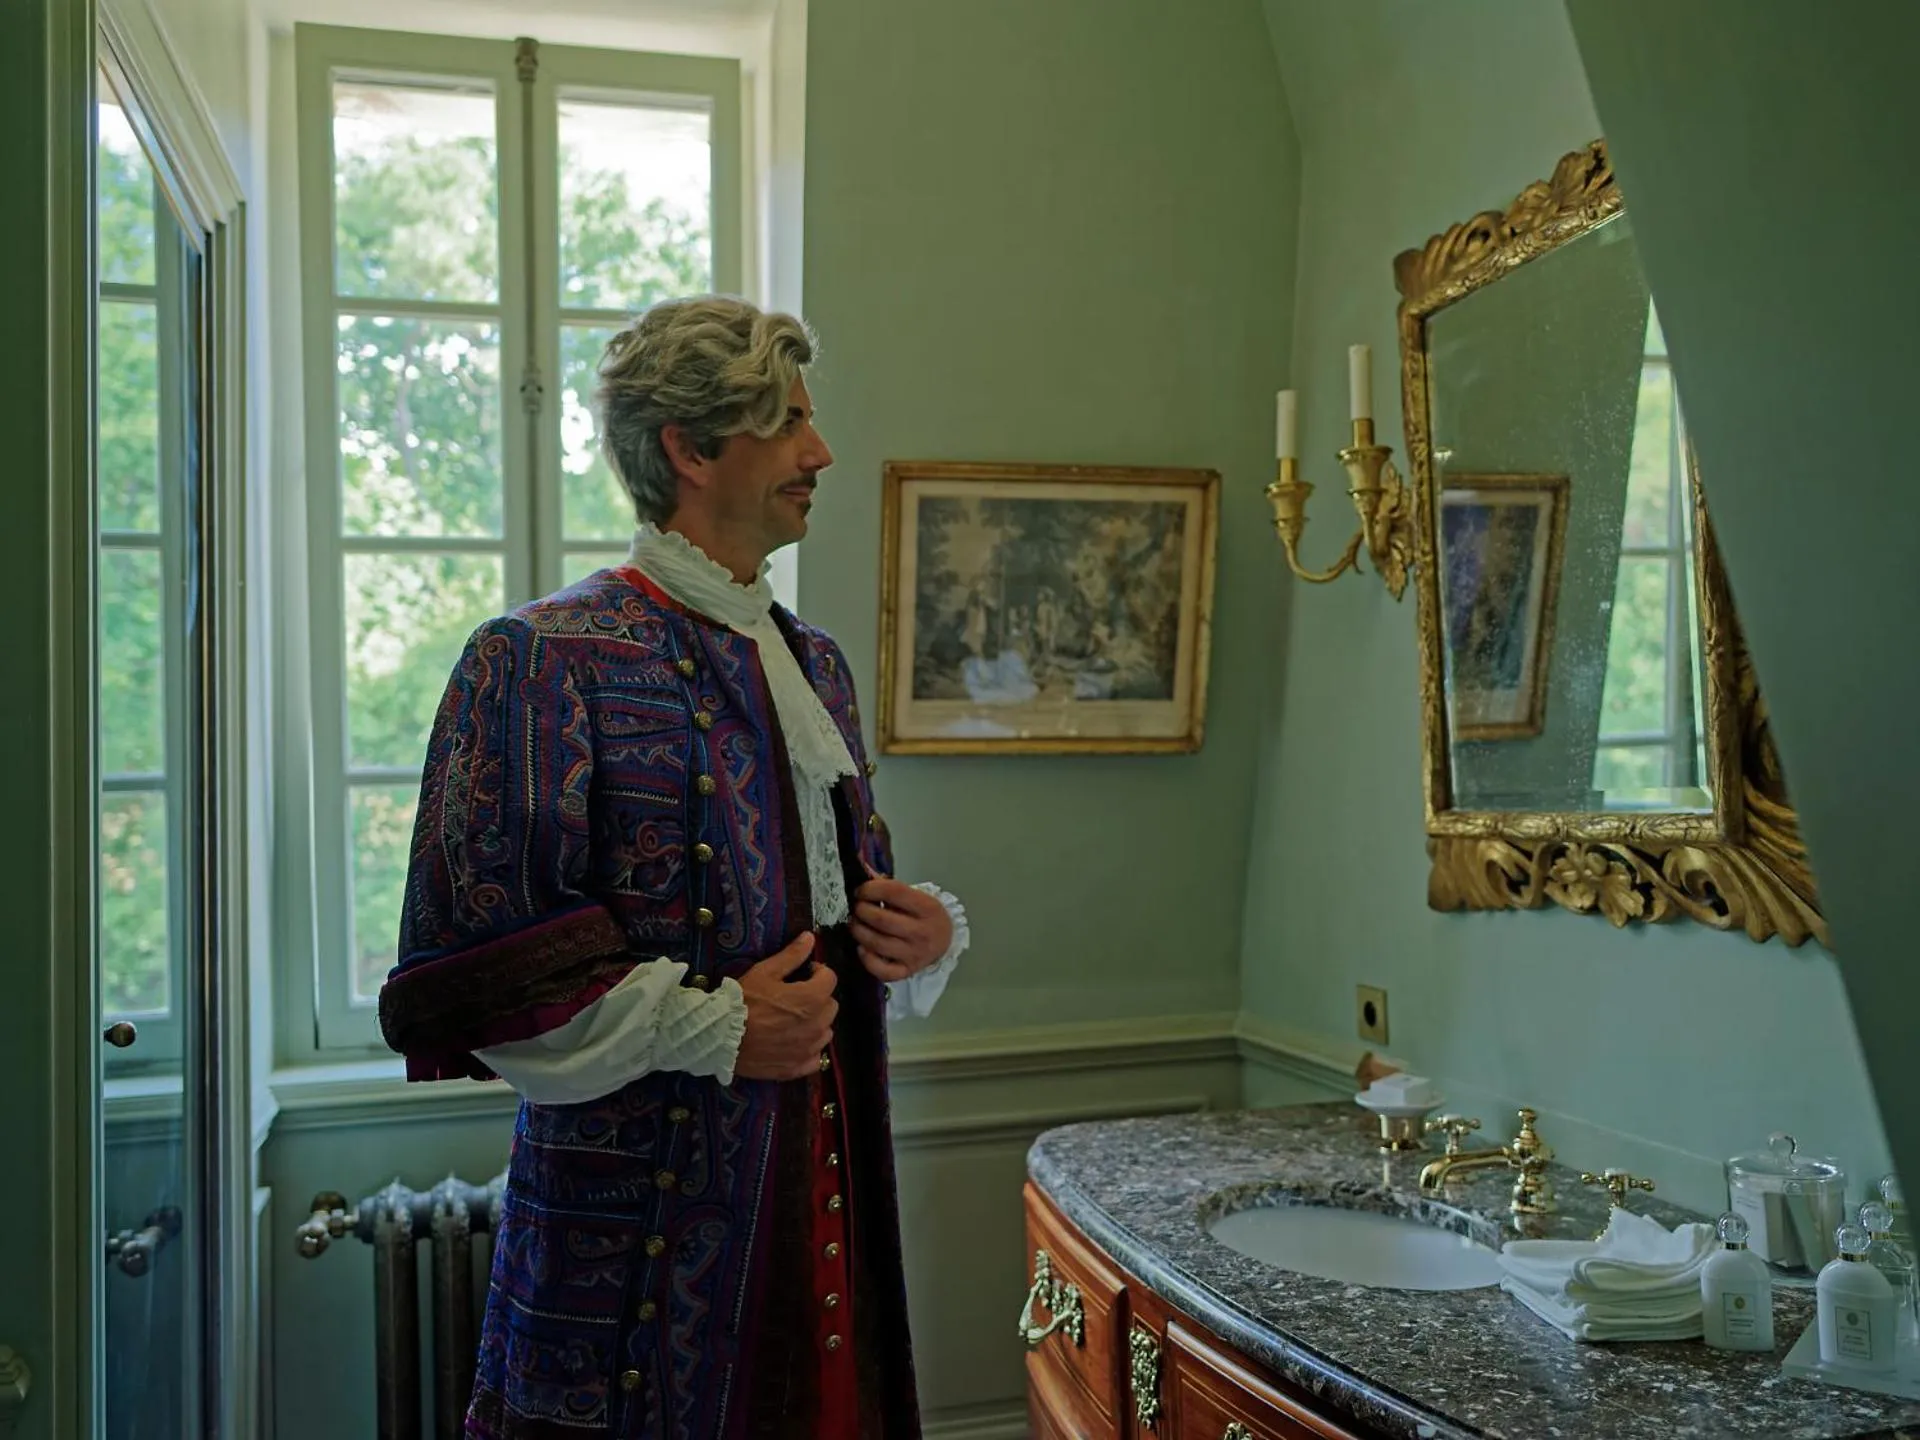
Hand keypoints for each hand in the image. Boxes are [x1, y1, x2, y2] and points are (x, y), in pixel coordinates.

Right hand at [734, 933, 838, 1080]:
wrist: (720, 1036)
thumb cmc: (743, 1000)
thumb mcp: (765, 971)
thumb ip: (792, 955)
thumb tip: (810, 937)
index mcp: (812, 998)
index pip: (830, 978)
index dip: (817, 972)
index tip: (804, 973)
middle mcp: (817, 1024)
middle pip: (830, 1005)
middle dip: (818, 997)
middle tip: (796, 996)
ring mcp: (809, 1049)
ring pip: (825, 1031)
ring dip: (816, 1023)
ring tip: (794, 1020)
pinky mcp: (797, 1067)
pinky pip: (815, 1058)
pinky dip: (809, 1050)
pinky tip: (793, 1043)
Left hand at [850, 877, 952, 984]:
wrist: (946, 940)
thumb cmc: (925, 915)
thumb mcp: (915, 896)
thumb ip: (889, 887)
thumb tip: (863, 873)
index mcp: (927, 907)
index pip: (894, 893)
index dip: (871, 889)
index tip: (861, 891)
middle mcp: (922, 932)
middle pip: (882, 920)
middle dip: (862, 911)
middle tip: (857, 908)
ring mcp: (914, 954)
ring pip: (878, 944)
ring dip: (859, 932)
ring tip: (855, 924)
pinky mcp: (906, 971)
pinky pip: (882, 970)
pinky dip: (867, 959)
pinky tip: (862, 948)